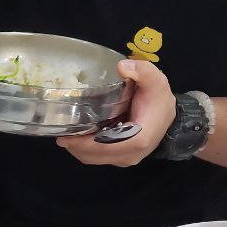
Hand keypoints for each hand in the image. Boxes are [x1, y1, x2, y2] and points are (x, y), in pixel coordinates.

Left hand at [57, 60, 175, 166]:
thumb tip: (122, 66)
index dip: (86, 144)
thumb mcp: (155, 80)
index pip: (108, 147)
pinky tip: (76, 138)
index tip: (67, 137)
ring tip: (64, 135)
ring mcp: (126, 158)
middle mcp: (132, 154)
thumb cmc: (158, 98)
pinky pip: (98, 158)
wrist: (166, 114)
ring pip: (95, 159)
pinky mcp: (121, 158)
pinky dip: (84, 150)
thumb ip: (142, 71)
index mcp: (140, 138)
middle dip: (76, 147)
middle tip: (59, 134)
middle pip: (97, 156)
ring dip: (78, 150)